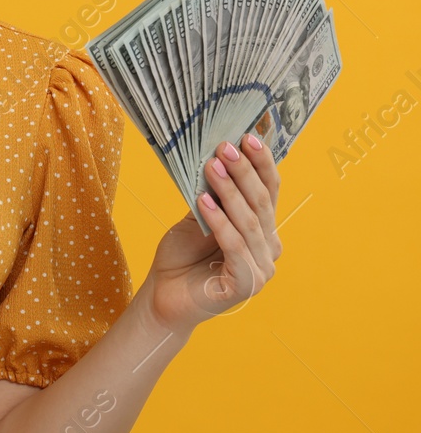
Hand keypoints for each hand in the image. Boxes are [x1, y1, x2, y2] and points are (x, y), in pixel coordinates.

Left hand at [143, 135, 283, 335]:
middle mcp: (269, 247)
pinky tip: (203, 201)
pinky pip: (234, 245)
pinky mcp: (246, 284)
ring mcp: (262, 268)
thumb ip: (213, 195)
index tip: (247, 137)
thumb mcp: (197, 218)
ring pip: (249, 221)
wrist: (164, 295)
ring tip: (211, 167)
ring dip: (229, 191)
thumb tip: (217, 156)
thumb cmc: (181, 257)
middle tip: (225, 147)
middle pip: (262, 203)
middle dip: (243, 171)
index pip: (269, 191)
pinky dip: (219, 221)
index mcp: (263, 229)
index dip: (261, 164)